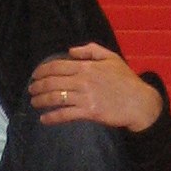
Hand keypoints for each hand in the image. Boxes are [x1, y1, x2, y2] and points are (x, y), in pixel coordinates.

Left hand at [27, 42, 161, 132]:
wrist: (140, 102)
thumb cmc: (126, 80)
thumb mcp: (111, 58)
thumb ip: (91, 51)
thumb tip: (70, 50)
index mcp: (87, 67)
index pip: (57, 66)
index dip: (42, 71)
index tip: (34, 75)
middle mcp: (83, 81)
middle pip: (52, 82)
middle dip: (37, 86)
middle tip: (31, 89)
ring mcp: (85, 97)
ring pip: (55, 98)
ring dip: (40, 100)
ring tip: (34, 102)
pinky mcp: (89, 112)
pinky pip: (65, 115)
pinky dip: (52, 117)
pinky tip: (44, 119)